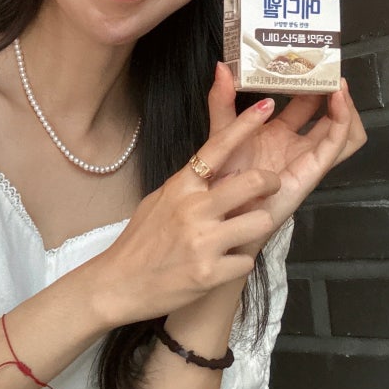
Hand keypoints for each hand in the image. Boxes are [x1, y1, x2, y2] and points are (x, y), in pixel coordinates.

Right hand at [88, 95, 282, 326]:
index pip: (218, 147)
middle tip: (269, 187)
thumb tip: (214, 170)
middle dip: (270, 182)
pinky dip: (238, 263)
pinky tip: (221, 264)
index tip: (267, 105)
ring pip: (260, 221)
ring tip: (240, 234)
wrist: (118, 283)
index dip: (245, 124)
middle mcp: (194, 208)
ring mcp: (203, 241)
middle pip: (253, 181)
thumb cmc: (140, 240)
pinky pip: (246, 261)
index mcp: (181, 186)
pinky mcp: (210, 273)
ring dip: (257, 227)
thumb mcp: (160, 200)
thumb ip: (189, 185)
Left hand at [207, 62, 366, 254]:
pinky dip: (343, 120)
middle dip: (329, 89)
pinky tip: (337, 100)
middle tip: (327, 65)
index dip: (309, 81)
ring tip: (336, 83)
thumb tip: (222, 66)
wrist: (219, 209)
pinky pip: (337, 144)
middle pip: (326, 112)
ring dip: (345, 105)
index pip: (303, 101)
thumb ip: (221, 99)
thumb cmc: (219, 174)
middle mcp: (295, 142)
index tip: (309, 58)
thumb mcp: (221, 129)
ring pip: (341, 129)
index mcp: (276, 131)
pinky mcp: (312, 169)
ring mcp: (306, 156)